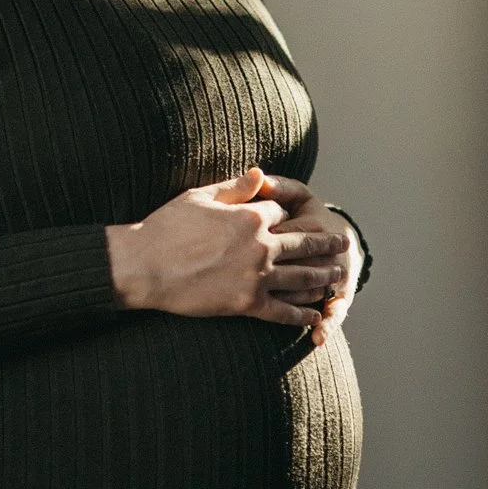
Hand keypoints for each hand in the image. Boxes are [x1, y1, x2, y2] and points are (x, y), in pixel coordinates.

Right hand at [106, 167, 338, 330]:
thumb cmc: (166, 228)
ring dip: (322, 276)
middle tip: (342, 243)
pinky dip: (301, 314)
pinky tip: (313, 314)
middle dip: (325, 242)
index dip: (287, 213)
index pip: (281, 211)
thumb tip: (260, 174)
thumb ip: (235, 188)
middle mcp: (260, 245)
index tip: (293, 217)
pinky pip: (282, 311)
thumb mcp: (200, 197)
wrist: (144, 267)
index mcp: (250, 216)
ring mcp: (256, 276)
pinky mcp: (247, 303)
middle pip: (304, 242)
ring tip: (336, 275)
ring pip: (301, 276)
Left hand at [245, 174, 363, 336]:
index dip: (261, 239)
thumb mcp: (298, 195)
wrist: (342, 238)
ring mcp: (332, 276)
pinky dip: (326, 325)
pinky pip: (332, 312)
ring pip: (314, 291)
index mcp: (312, 223)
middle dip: (278, 272)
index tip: (234, 244)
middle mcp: (324, 252)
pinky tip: (317, 338)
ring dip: (298, 302)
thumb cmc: (308, 214)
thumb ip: (277, 186)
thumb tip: (257, 175)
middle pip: (299, 263)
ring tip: (284, 313)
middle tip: (251, 278)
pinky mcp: (338, 296)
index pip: (284, 232)